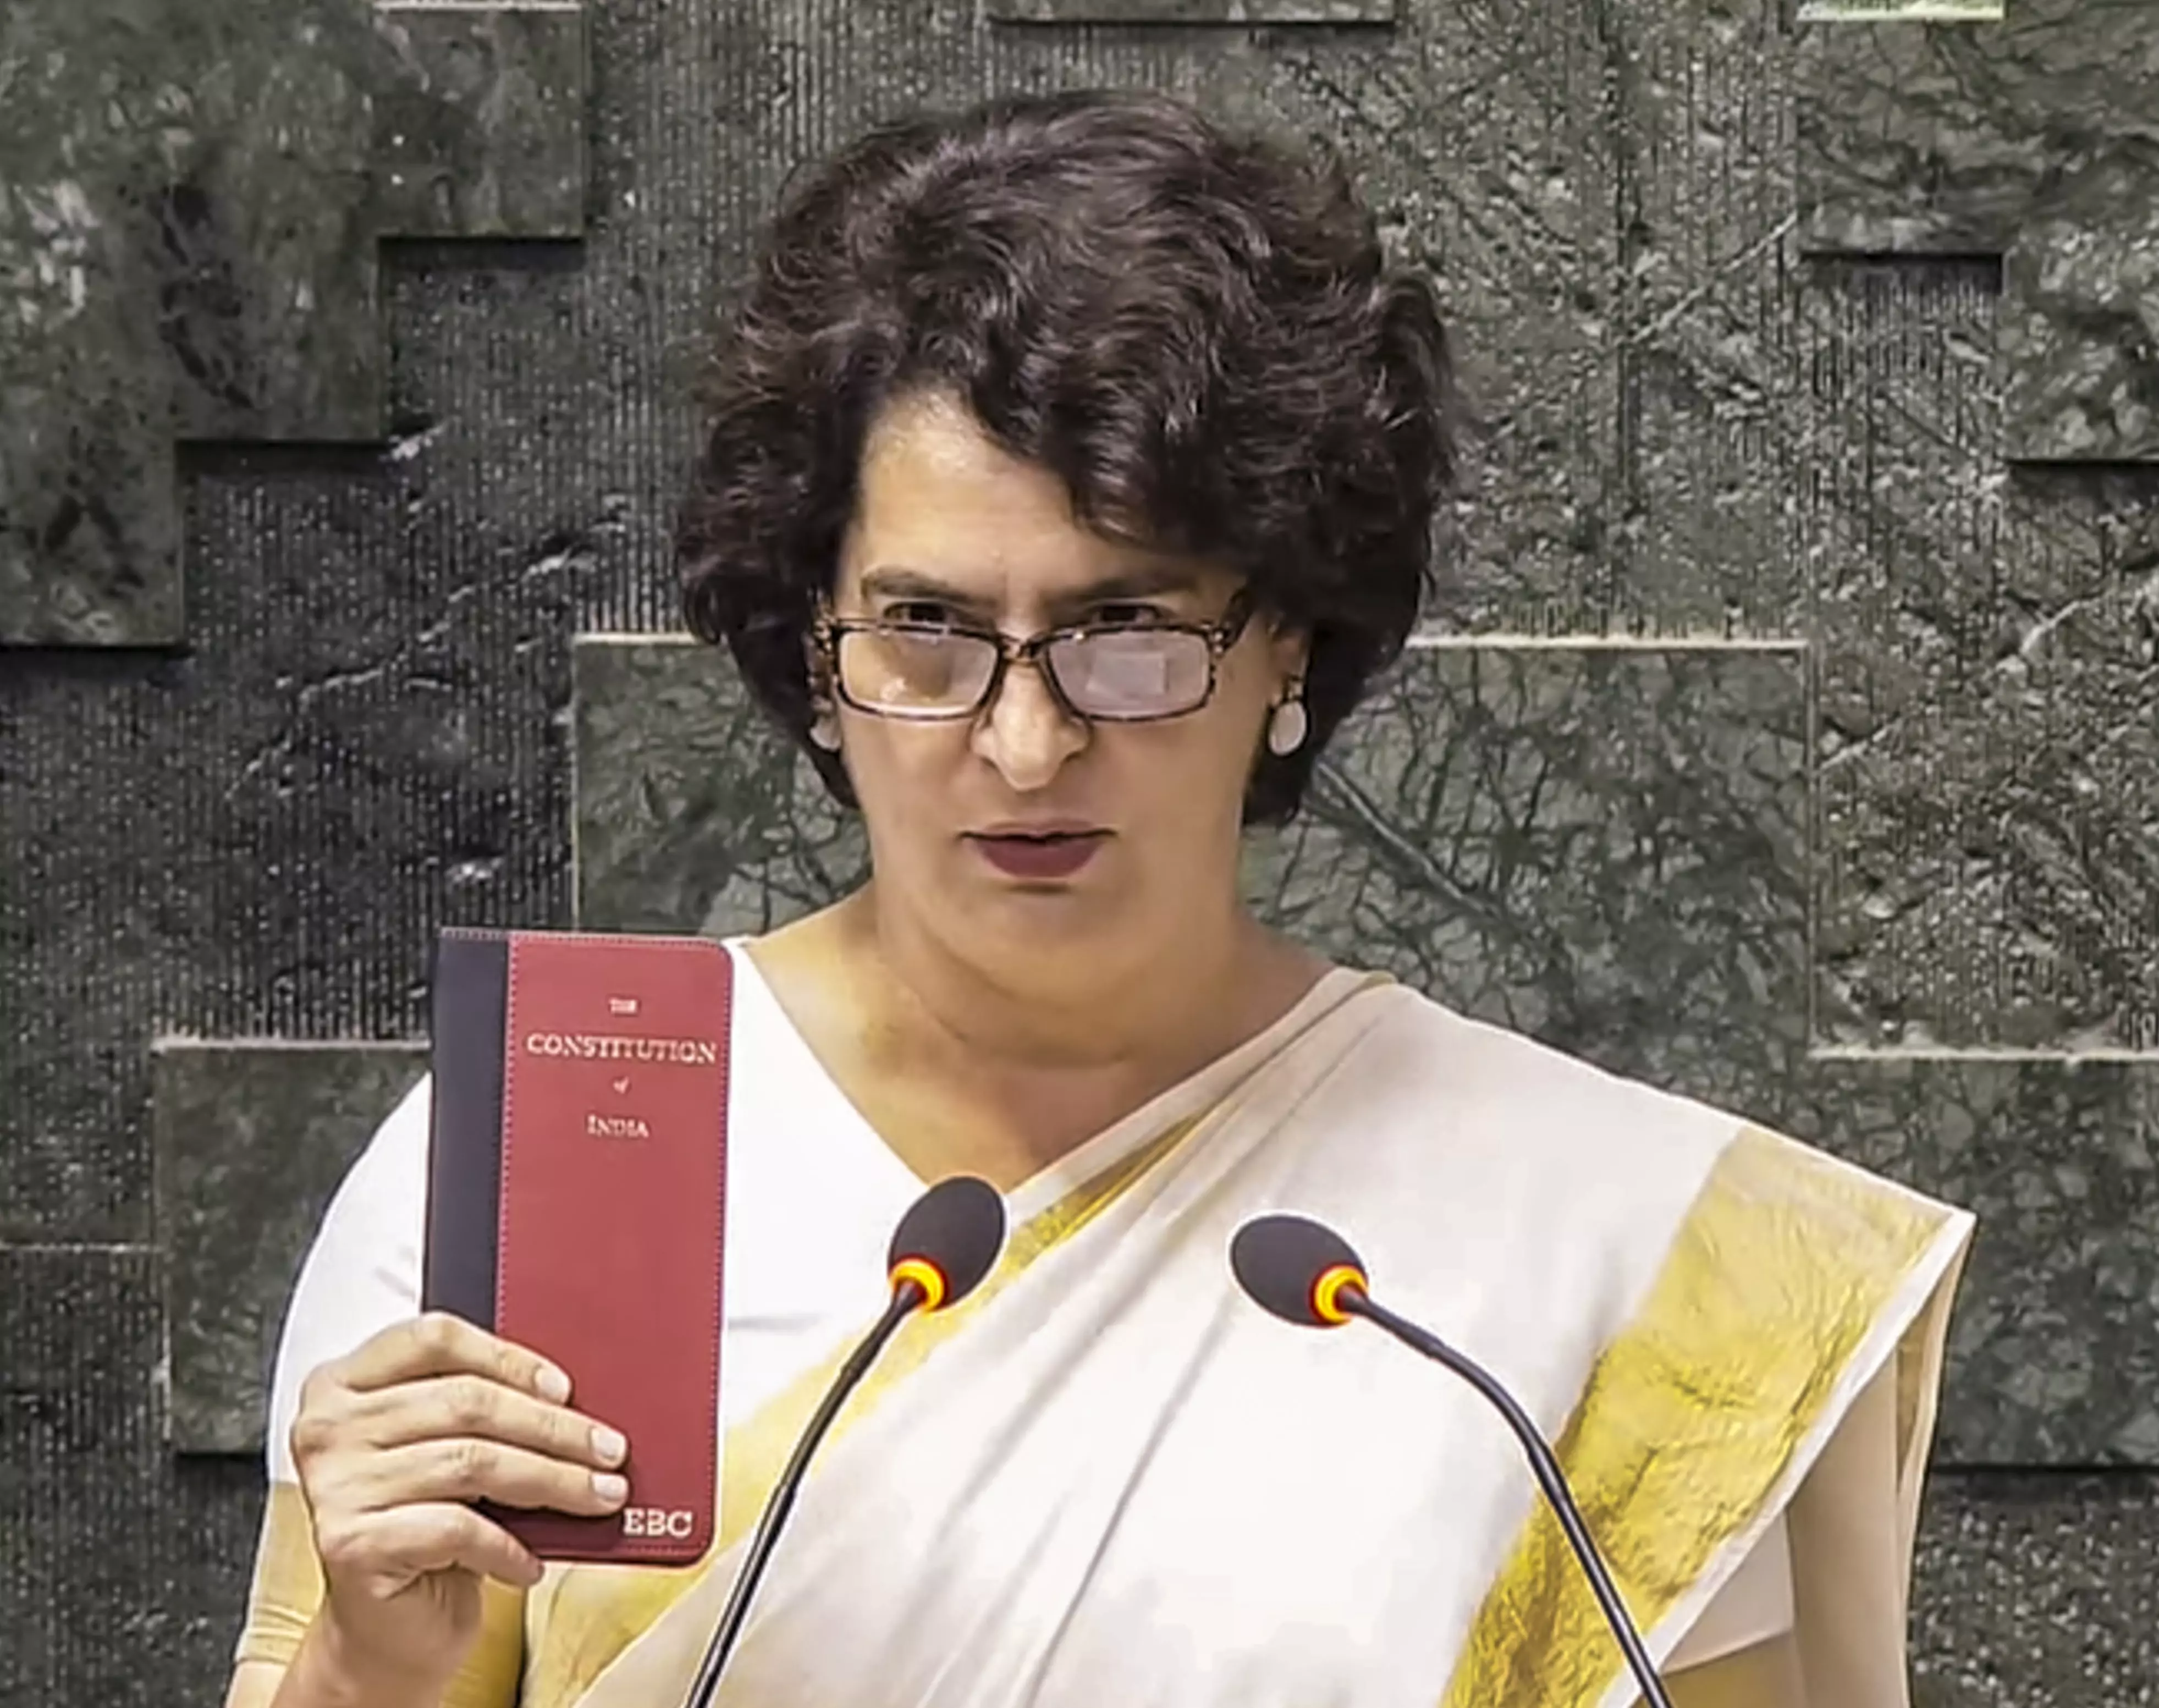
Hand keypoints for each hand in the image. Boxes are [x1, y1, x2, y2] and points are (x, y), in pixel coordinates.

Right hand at [287, 1312, 630, 1693]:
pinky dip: (508, 1545)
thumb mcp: (450, 1450)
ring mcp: (333, 1485)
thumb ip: (482, 1410)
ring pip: (471, 1462)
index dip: (508, 1357)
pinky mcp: (349, 1544)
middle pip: (466, 1402)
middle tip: (610, 1450)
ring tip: (599, 1496)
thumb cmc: (424, 1527)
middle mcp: (327, 1427)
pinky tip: (533, 1560)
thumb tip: (573, 1397)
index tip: (565, 1388)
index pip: (434, 1339)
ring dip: (552, 1482)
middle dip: (554, 1428)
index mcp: (344, 1383)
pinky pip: (456, 1528)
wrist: (386, 1628)